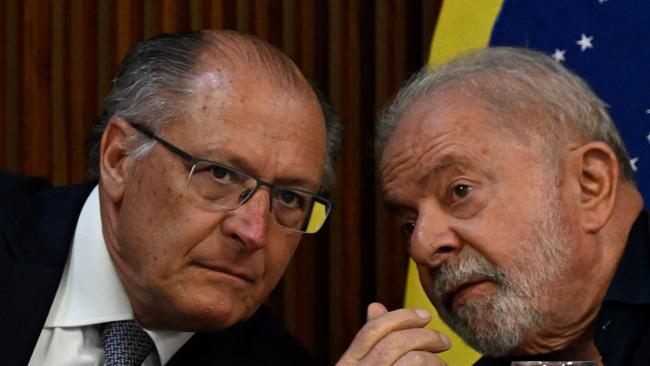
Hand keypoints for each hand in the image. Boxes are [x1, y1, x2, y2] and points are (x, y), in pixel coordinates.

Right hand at [336, 302, 450, 365]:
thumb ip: (372, 340)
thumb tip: (375, 306)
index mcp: (347, 363)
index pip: (373, 330)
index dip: (402, 317)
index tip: (425, 315)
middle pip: (394, 342)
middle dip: (423, 335)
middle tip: (443, 340)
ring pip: (411, 359)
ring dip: (431, 356)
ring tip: (441, 362)